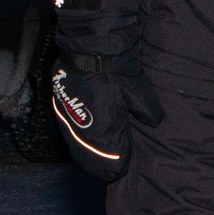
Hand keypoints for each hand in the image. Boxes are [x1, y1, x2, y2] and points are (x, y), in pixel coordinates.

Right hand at [48, 7, 159, 180]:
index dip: (117, 165)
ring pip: (76, 147)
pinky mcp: (59, 107)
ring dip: (88, 153)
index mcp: (103, 129)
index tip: (123, 167)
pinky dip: (78, 139)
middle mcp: (81, 128)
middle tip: (112, 169)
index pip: (110, 160)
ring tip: (98, 159)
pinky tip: (85, 140)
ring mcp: (67, 118)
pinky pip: (68, 131)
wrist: (90, 45)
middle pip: (90, 158)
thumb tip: (154, 123)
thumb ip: (148, 112)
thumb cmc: (117, 69)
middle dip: (101, 164)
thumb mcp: (139, 92)